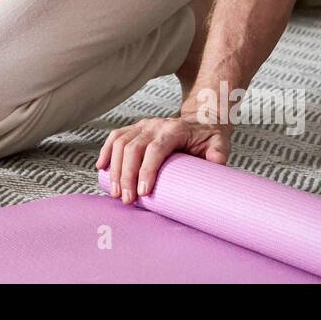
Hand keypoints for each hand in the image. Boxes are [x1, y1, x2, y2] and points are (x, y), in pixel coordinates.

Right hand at [95, 115, 231, 204]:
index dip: (147, 169)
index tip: (143, 192)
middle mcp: (155, 125)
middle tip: (127, 199)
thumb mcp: (219, 143)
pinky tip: (101, 168)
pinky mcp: (135, 128)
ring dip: (115, 169)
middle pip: (133, 148)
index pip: (156, 148)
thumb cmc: (208, 137)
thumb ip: (218, 152)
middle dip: (127, 175)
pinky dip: (106, 151)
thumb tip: (215, 163)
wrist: (200, 120)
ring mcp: (143, 125)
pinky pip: (115, 137)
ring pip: (121, 143)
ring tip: (116, 192)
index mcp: (175, 129)